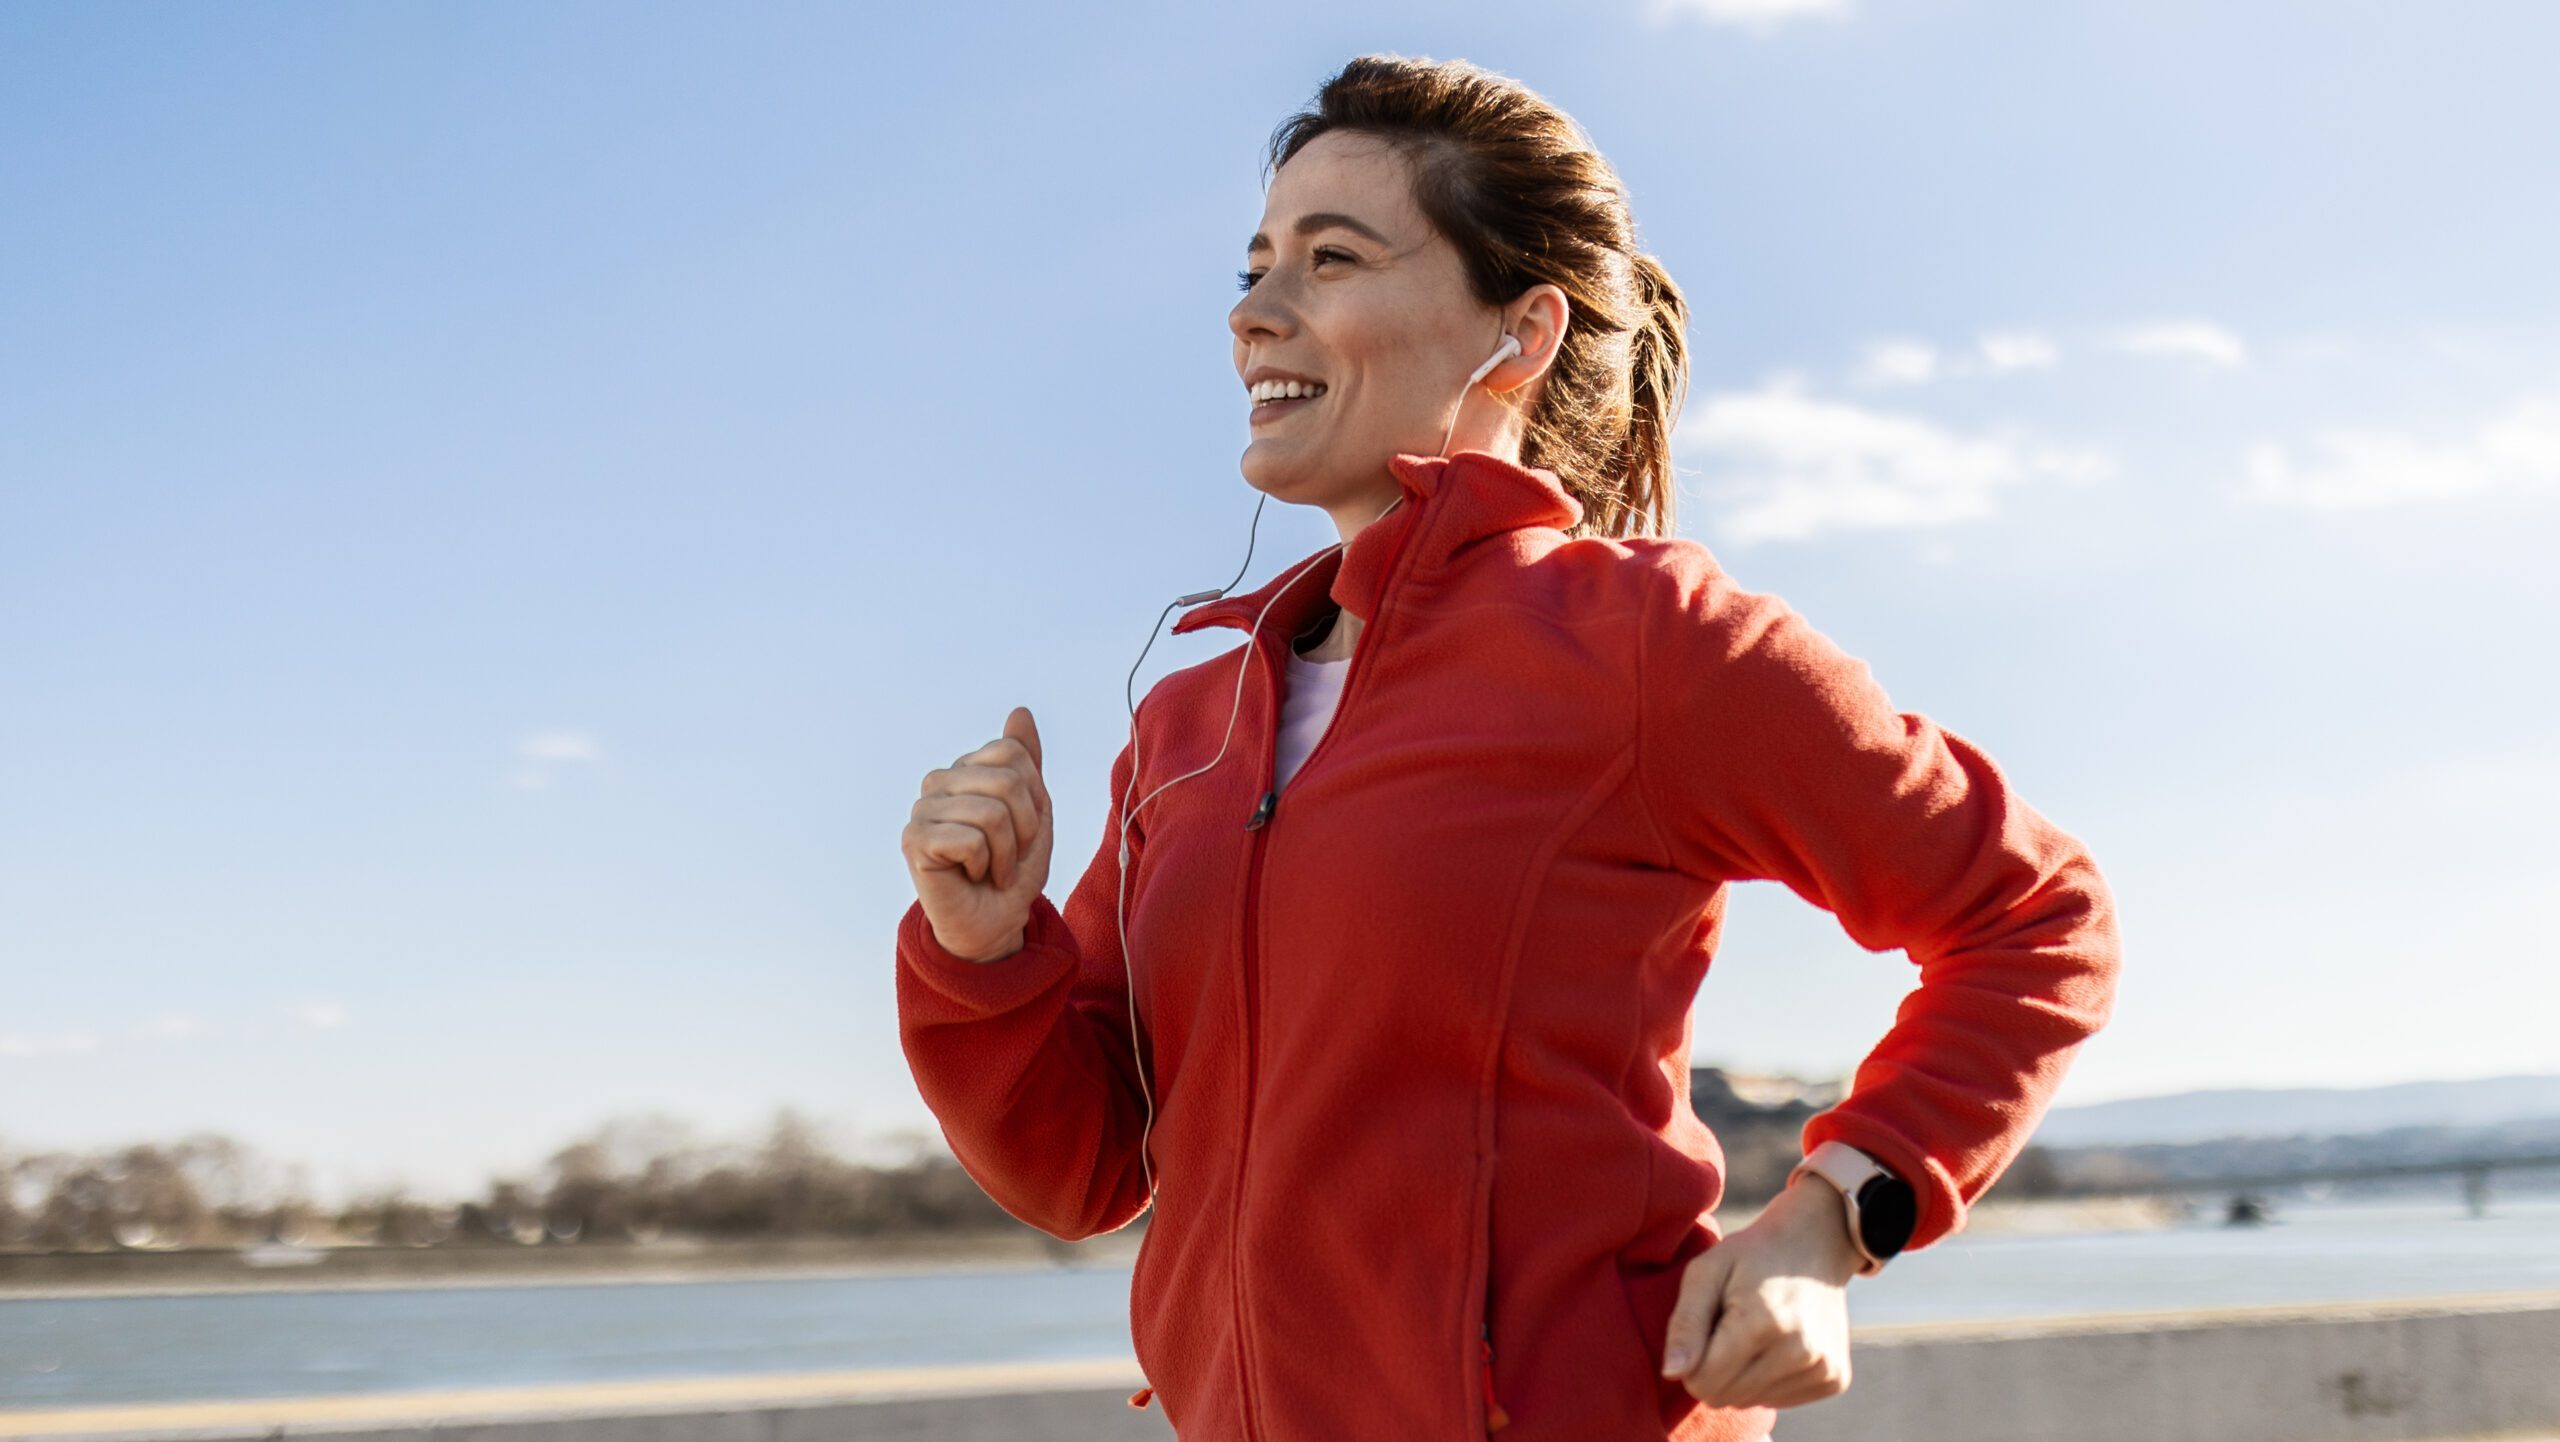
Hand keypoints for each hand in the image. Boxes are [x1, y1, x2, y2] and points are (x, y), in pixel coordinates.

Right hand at [901, 706, 1054, 962]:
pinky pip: (971, 839)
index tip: (1021, 830)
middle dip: (1024, 828)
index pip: (1014, 754)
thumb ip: (1026, 761)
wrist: (994, 922)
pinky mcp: (914, 839)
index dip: (1033, 799)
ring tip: (991, 868)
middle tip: (1008, 856)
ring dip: (1006, 853)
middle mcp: (939, 782)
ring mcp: (923, 809)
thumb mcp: (1034, 811)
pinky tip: (970, 876)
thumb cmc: (1011, 869)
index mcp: (966, 770)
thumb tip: (1019, 711)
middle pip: (1007, 781)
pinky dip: (984, 865)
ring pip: (992, 812)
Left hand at [1659, 1176, 1864, 1409]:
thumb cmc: (1750, 1256)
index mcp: (1761, 1322)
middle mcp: (1798, 1351)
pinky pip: (1778, 1401)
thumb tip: (1672, 1373)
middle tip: (1728, 1328)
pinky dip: (1769, 1379)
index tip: (1704, 1331)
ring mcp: (1822, 1368)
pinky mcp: (1835, 1378)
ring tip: (1754, 1333)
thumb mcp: (1706, 1272)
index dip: (1691, 1361)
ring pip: (1750, 1402)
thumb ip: (1684, 1323)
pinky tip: (1776, 1344)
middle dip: (1714, 1370)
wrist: (1815, 1243)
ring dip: (1742, 1375)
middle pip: (1725, 1397)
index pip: (1703, 1381)